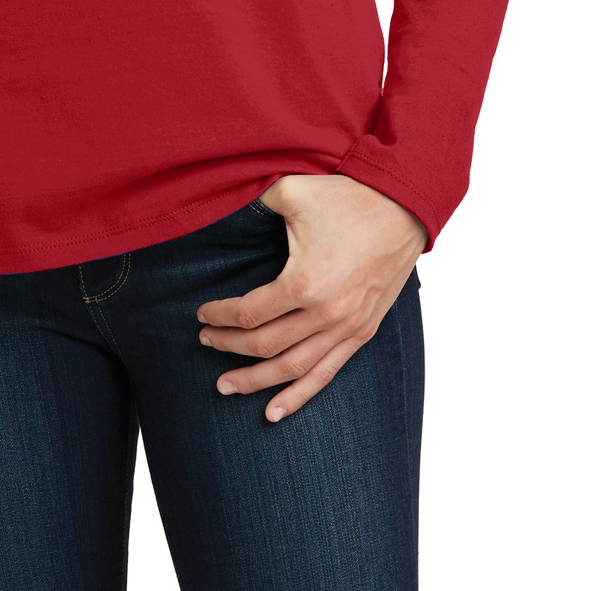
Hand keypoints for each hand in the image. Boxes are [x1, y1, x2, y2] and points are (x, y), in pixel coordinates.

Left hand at [195, 174, 426, 422]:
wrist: (403, 206)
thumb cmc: (348, 197)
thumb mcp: (293, 191)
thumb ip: (255, 203)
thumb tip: (224, 207)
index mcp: (304, 282)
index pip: (249, 312)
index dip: (219, 315)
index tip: (201, 312)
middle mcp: (325, 314)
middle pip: (264, 345)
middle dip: (228, 347)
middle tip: (205, 342)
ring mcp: (347, 327)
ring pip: (293, 369)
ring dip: (256, 381)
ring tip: (225, 387)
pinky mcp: (363, 332)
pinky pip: (326, 373)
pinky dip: (299, 396)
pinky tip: (274, 412)